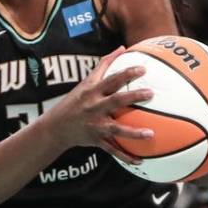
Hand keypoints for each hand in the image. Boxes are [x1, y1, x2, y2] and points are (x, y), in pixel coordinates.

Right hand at [43, 47, 155, 163]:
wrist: (56, 127)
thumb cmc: (76, 100)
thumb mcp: (87, 81)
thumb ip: (105, 64)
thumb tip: (122, 47)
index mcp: (93, 92)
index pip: (112, 79)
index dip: (126, 73)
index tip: (143, 69)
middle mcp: (94, 107)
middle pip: (116, 101)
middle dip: (133, 97)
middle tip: (151, 94)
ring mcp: (95, 125)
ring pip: (116, 130)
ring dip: (133, 133)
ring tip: (151, 134)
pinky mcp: (96, 141)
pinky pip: (113, 150)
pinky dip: (126, 156)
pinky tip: (141, 160)